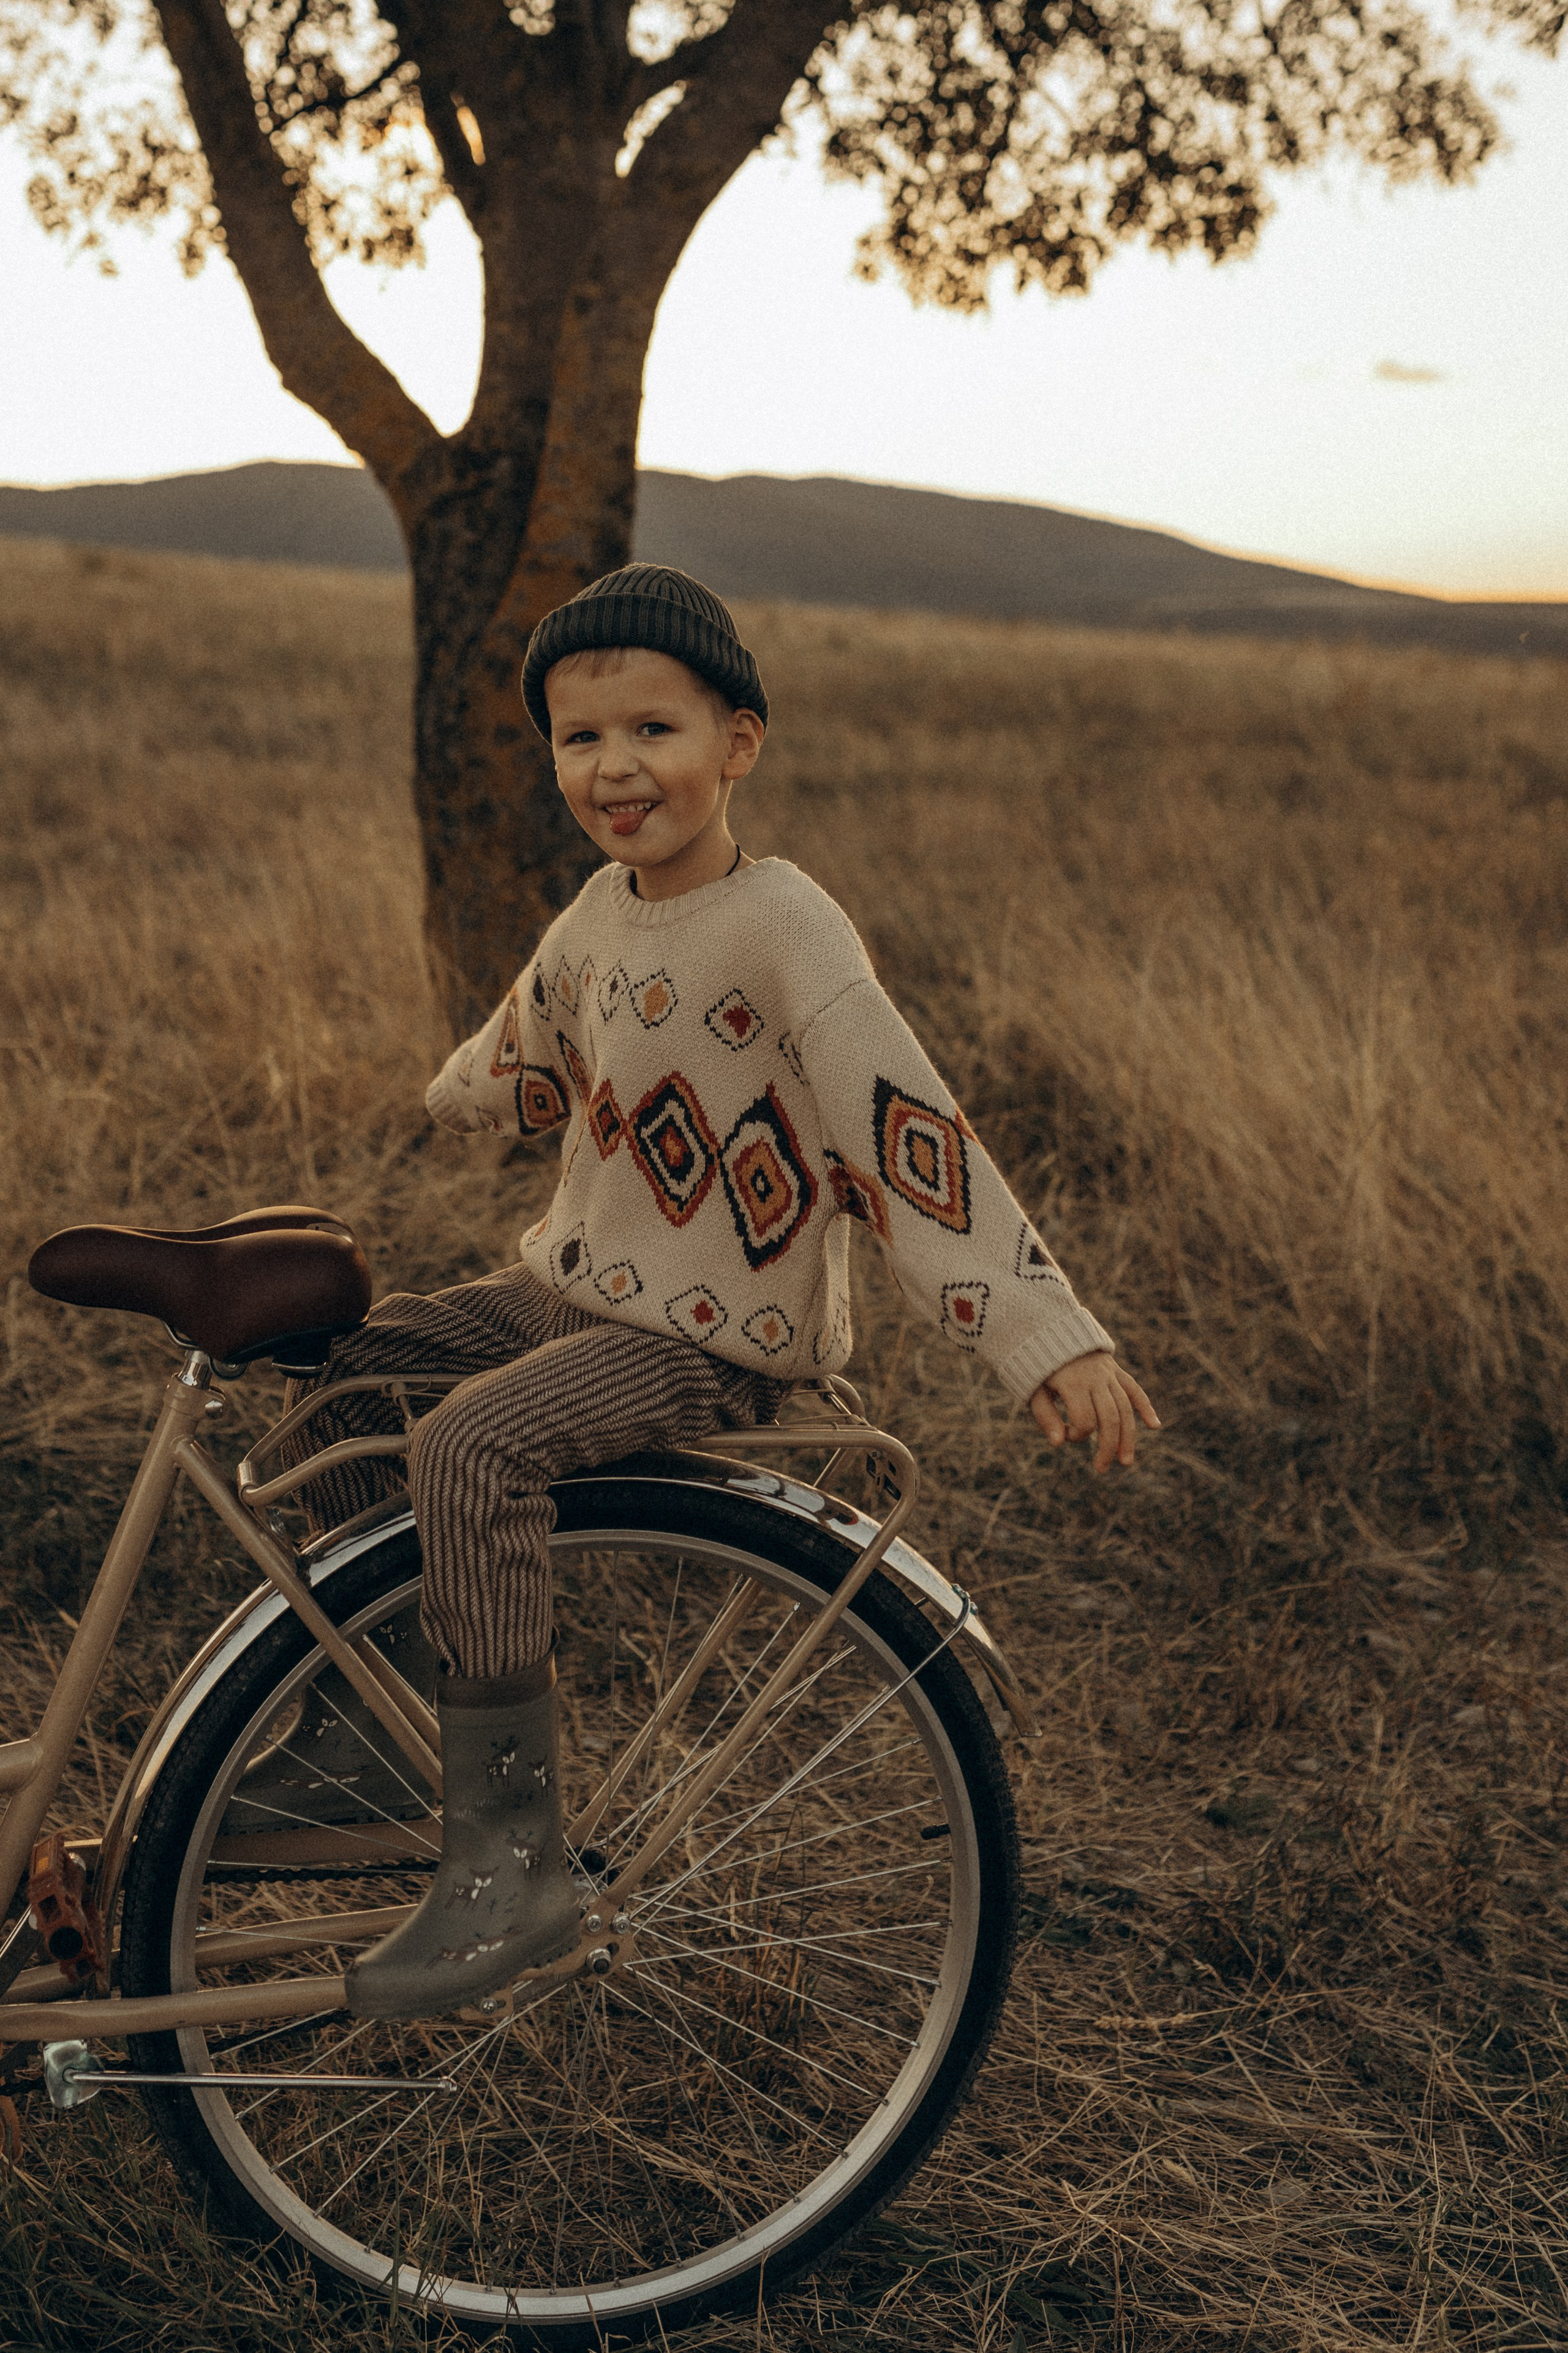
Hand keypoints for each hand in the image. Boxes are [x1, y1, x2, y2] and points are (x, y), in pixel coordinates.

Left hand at [1030, 1351, 1158, 1473]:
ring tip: (1126, 1461)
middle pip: (1110, 1418)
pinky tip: (1155, 1426)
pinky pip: (1134, 1389)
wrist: (1050, 1328)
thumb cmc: (1038, 1365)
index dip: (1077, 1435)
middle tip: (1101, 1469)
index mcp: (1073, 1384)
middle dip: (1107, 1447)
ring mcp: (1108, 1373)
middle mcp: (1095, 1379)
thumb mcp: (1034, 1389)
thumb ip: (1045, 1416)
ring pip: (1125, 1408)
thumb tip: (1058, 1444)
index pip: (1085, 1420)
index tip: (1064, 1434)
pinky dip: (1145, 1406)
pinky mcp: (1115, 1370)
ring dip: (1128, 1437)